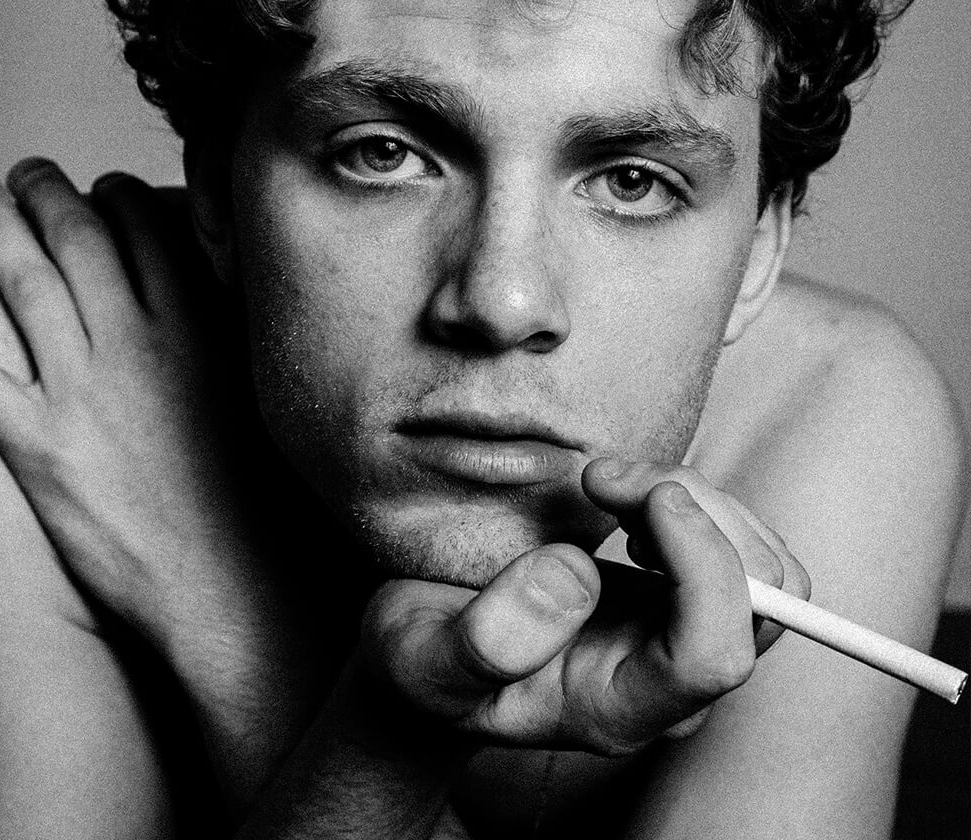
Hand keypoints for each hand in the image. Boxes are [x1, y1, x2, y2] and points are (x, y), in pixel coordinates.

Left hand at [0, 159, 304, 805]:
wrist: (226, 580)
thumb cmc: (256, 500)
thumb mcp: (264, 401)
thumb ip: (238, 341)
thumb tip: (221, 296)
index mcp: (195, 334)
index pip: (147, 235)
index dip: (117, 197)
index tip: (105, 186)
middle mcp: (135, 348)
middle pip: (77, 242)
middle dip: (45, 193)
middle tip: (28, 173)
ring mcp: (81, 393)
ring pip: (21, 283)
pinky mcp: (38, 445)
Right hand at [360, 461, 809, 754]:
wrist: (435, 649)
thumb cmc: (428, 659)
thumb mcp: (421, 656)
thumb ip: (487, 637)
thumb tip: (576, 574)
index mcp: (617, 708)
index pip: (714, 655)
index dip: (702, 565)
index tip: (642, 497)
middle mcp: (670, 682)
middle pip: (762, 599)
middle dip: (700, 513)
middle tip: (608, 476)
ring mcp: (683, 637)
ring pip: (763, 565)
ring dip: (699, 499)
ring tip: (613, 484)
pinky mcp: (682, 596)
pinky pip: (737, 542)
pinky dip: (695, 500)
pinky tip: (630, 500)